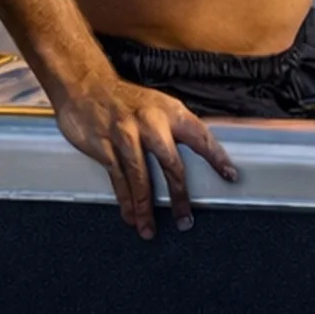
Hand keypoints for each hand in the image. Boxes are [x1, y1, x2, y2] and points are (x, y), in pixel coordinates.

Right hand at [53, 76, 238, 239]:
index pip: (200, 136)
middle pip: (170, 164)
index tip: (229, 175)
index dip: (216, 156)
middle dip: (179, 195)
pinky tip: (130, 215)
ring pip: (140, 178)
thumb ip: (175, 129)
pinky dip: (125, 200)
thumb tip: (198, 154)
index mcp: (170, 112)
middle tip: (185, 219)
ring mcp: (126, 135)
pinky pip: (118, 179)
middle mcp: (150, 123)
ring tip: (150, 228)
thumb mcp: (157, 106)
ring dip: (145, 207)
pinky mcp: (104, 146)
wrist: (85, 85)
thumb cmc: (125, 99)